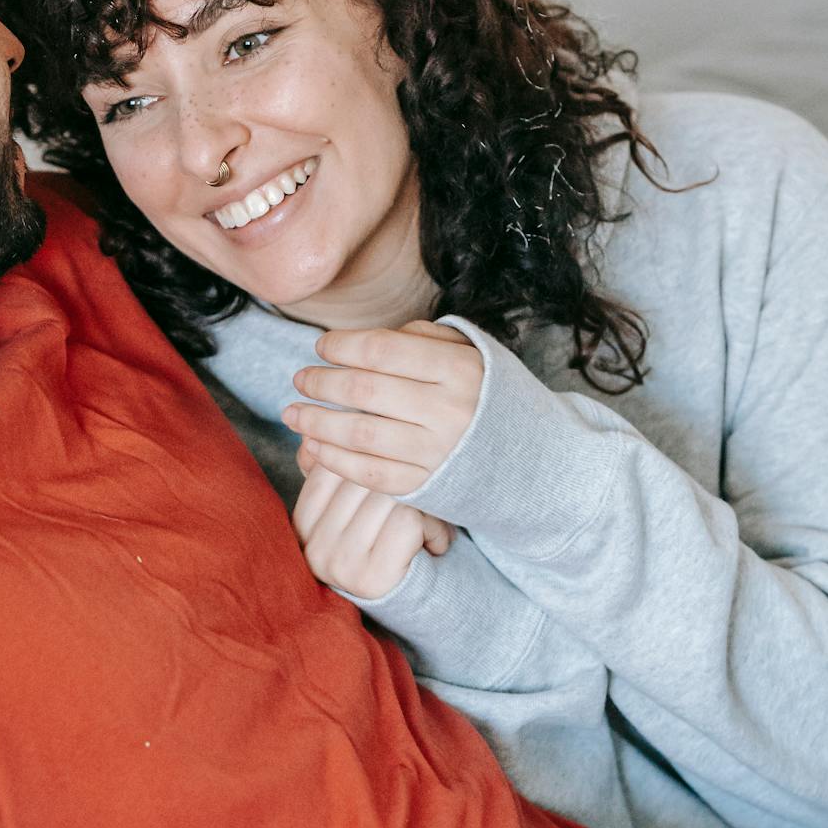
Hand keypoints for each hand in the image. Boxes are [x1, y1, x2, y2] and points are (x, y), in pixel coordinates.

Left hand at [283, 320, 483, 496]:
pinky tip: (315, 447)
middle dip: (322, 383)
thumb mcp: (469, 354)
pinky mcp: (428, 487)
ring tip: (293, 413)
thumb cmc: (488, 396)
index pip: (381, 351)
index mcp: (458, 369)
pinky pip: (370, 474)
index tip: (321, 346)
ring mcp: (438, 453)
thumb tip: (362, 343)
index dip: (342, 346)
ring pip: (360, 435)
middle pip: (364, 391)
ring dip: (317, 423)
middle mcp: (449, 411)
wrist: (534, 457)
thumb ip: (420, 339)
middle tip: (299, 379)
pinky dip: (335, 460)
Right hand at [293, 464, 453, 600]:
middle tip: (419, 508)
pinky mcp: (370, 579)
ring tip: (427, 527)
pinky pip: (408, 521)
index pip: (332, 465)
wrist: (421, 600)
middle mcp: (312, 548)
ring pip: (388, 495)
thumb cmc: (393, 541)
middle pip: (363, 477)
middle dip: (401, 482)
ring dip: (423, 506)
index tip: (394, 486)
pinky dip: (434, 527)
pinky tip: (435, 544)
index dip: (373, 462)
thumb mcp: (363, 505)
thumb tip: (319, 426)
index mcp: (302, 525)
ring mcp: (338, 565)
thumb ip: (338, 468)